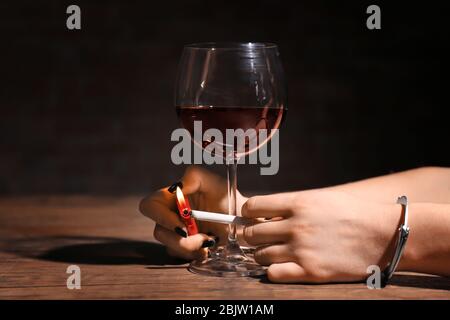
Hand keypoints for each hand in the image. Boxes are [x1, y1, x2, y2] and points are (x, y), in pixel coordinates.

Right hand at [139, 166, 246, 259]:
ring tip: (211, 240)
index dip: (161, 217)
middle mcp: (170, 216)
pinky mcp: (184, 248)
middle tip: (202, 238)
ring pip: (171, 247)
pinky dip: (197, 253)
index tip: (182, 226)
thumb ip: (195, 176)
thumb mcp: (214, 182)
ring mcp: (176, 234)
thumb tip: (179, 187)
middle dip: (181, 240)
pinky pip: (182, 256)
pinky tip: (210, 247)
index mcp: (172, 198)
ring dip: (192, 246)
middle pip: (159, 232)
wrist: (240, 219)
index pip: (150, 206)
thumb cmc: (225, 198)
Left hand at [242, 189, 398, 282]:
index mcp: (298, 203)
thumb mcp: (321, 199)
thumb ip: (292, 206)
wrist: (384, 235)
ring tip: (276, 252)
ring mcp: (302, 250)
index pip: (253, 206)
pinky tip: (284, 265)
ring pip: (259, 255)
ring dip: (263, 254)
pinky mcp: (311, 272)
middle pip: (251, 233)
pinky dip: (273, 270)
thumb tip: (266, 214)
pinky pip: (273, 274)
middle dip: (252, 236)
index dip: (248, 213)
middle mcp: (295, 226)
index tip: (251, 217)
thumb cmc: (354, 213)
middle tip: (261, 238)